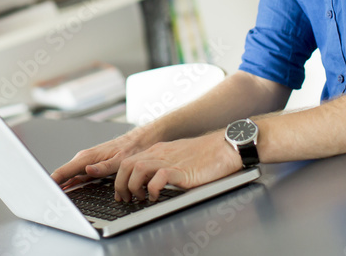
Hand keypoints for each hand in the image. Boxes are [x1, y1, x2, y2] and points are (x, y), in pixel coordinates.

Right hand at [51, 126, 159, 188]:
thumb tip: (87, 171)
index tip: (44, 190)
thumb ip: (103, 167)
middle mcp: (84, 159)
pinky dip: (69, 184)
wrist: (138, 140)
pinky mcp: (90, 166)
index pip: (63, 171)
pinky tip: (66, 191)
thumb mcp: (120, 159)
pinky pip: (76, 176)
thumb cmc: (130, 148)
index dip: (52, 181)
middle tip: (46, 201)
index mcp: (87, 158)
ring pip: (68, 176)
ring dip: (60, 186)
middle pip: (63, 175)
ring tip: (52, 198)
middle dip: (53, 186)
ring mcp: (86, 162)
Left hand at [114, 130, 241, 201]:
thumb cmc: (206, 154)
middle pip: (127, 165)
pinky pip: (159, 177)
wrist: (225, 147)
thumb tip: (151, 180)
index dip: (120, 178)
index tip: (121, 192)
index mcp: (158, 151)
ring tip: (140, 198)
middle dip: (120, 184)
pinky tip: (156, 197)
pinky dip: (152, 189)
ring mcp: (170, 161)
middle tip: (126, 199)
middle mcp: (160, 154)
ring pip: (137, 169)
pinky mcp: (181, 170)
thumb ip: (163, 166)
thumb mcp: (177, 157)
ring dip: (133, 186)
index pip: (129, 161)